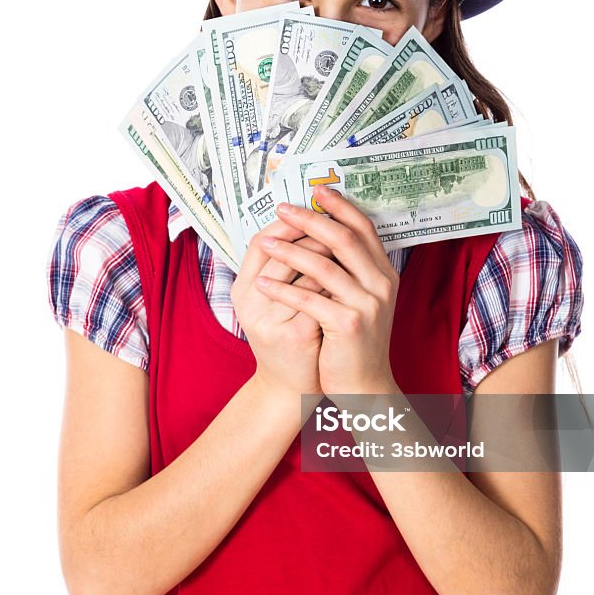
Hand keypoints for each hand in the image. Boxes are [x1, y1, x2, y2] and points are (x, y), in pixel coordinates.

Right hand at [231, 218, 333, 397]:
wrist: (289, 387)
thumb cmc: (286, 336)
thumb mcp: (274, 302)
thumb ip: (283, 269)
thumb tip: (310, 225)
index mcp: (241, 290)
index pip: (260, 241)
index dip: (289, 222)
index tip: (314, 207)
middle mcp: (249, 304)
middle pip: (284, 251)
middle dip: (315, 233)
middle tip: (336, 221)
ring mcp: (270, 321)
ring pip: (306, 273)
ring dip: (331, 255)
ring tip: (347, 243)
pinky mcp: (296, 336)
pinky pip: (321, 298)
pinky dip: (337, 284)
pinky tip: (351, 275)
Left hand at [254, 185, 400, 399]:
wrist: (365, 386)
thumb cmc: (354, 342)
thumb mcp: (362, 300)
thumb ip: (351, 270)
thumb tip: (322, 232)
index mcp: (384, 274)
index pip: (363, 229)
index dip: (339, 207)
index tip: (315, 191)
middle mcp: (382, 284)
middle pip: (343, 239)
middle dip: (309, 220)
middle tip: (282, 208)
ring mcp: (368, 304)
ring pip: (323, 266)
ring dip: (289, 251)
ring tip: (264, 242)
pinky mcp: (348, 325)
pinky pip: (309, 299)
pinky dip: (282, 289)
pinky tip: (261, 282)